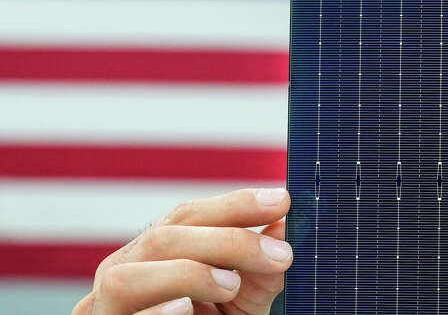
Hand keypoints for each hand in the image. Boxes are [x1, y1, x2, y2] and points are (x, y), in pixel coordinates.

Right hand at [71, 188, 292, 314]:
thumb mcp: (241, 301)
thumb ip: (260, 270)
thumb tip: (285, 228)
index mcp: (154, 254)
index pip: (188, 216)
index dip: (235, 205)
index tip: (281, 201)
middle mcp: (124, 273)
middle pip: (163, 238)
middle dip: (226, 241)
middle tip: (279, 255)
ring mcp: (106, 307)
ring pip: (129, 278)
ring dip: (189, 274)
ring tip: (231, 284)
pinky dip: (157, 312)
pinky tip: (184, 308)